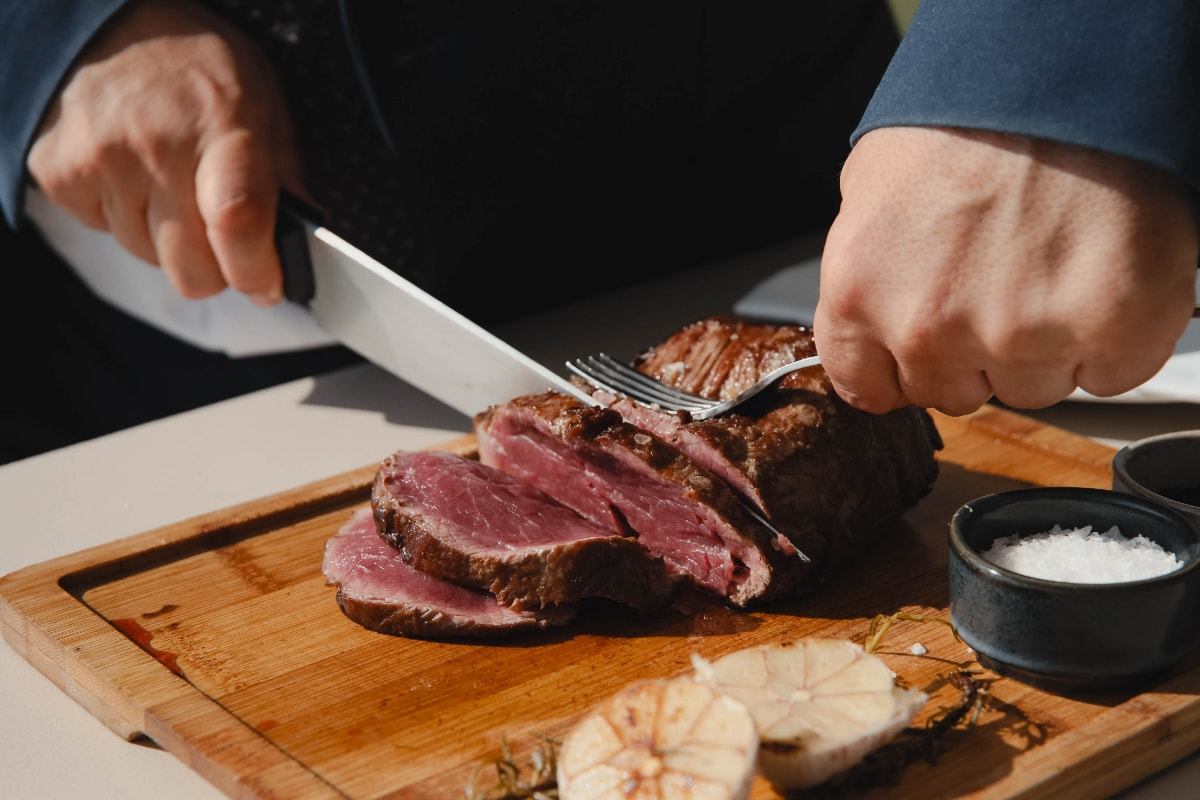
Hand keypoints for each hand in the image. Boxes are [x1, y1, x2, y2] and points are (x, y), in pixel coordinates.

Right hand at [27, 0, 302, 304]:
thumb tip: (302, 241)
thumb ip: (286, 174)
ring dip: (167, 239)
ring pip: (149, 258)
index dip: (256, 272)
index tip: (268, 286)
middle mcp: (159, 144)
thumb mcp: (264, 102)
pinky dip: (125, 218)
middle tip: (223, 237)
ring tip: (172, 184)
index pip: (238, 221)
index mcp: (223, 124)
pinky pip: (107, 235)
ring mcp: (102, 160)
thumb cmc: (196, 66)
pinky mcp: (61, 174)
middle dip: (217, 268)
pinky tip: (134, 176)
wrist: (109, 25)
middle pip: (192, 267)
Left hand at [814, 126, 1198, 415]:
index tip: (926, 344)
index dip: (903, 366)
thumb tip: (876, 308)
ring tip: (1051, 263)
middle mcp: (928, 327)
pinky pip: (1106, 374)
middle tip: (1001, 276)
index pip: (869, 387)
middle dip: (975, 348)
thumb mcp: (873, 189)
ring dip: (1043, 345)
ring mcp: (1018, 336)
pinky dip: (1112, 337)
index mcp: (860, 291)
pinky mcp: (1108, 331)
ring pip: (1030, 389)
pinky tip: (1097, 277)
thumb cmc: (968, 113)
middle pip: (953, 391)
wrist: (1062, 64)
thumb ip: (870, 270)